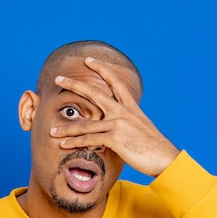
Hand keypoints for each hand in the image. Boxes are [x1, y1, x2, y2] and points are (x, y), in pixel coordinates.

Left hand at [49, 57, 179, 176]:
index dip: (101, 69)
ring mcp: (118, 123)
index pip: (114, 82)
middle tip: (58, 78)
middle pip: (94, 93)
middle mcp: (123, 111)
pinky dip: (74, 143)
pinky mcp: (115, 138)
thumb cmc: (152, 147)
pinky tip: (64, 144)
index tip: (88, 60)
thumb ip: (128, 122)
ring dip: (66, 129)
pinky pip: (89, 139)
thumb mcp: (141, 127)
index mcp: (130, 107)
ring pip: (85, 124)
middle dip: (74, 84)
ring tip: (52, 131)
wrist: (164, 157)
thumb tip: (119, 125)